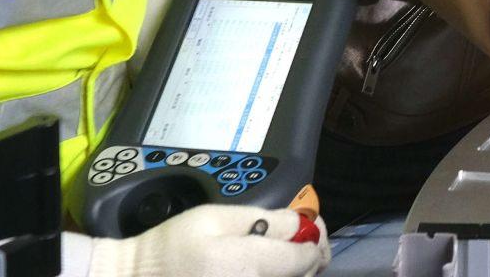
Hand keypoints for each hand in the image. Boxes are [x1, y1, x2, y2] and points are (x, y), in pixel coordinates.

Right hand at [89, 204, 328, 276]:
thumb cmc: (174, 245)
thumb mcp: (216, 217)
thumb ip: (264, 220)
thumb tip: (300, 224)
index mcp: (248, 264)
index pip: (303, 258)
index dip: (315, 240)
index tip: (312, 227)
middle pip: (302, 276)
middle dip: (310, 255)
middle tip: (308, 238)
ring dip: (297, 271)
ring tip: (291, 254)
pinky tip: (271, 269)